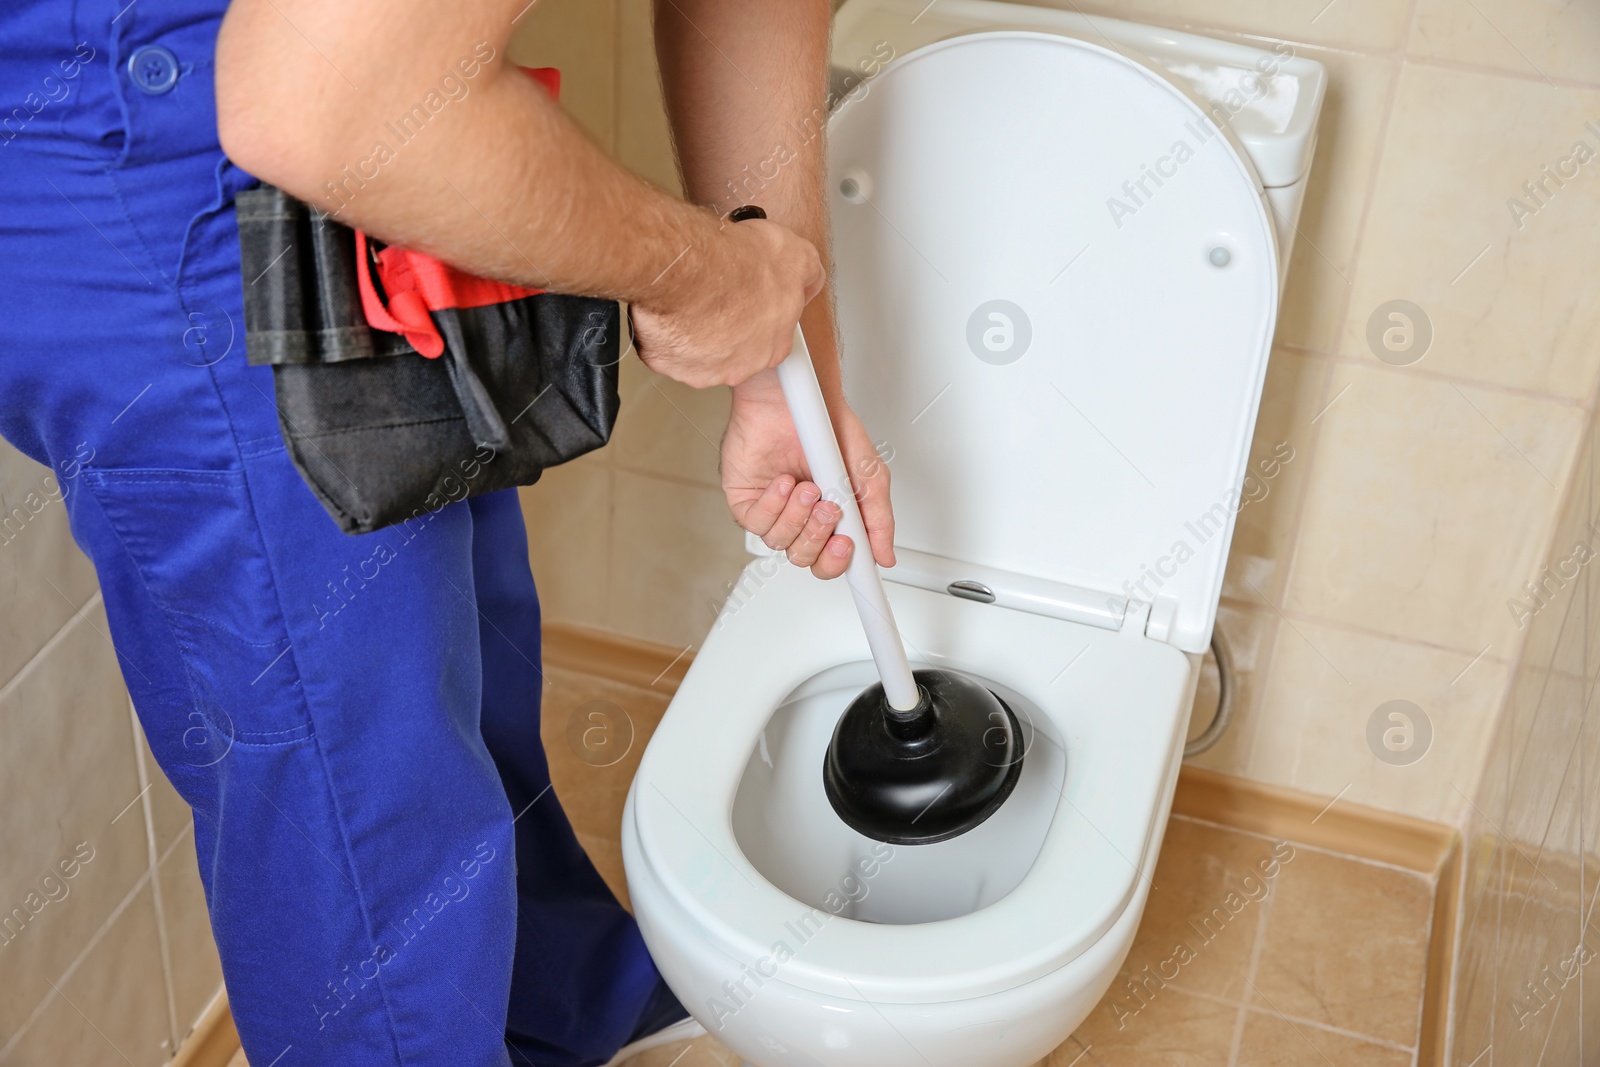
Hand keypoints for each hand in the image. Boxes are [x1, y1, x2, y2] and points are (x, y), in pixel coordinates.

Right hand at [630, 217, 824, 388]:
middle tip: (716, 293)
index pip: (769, 338)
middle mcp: (742, 364)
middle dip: (725, 324)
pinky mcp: (667, 361)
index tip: (746, 297)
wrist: (690, 269)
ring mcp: (703, 366)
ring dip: (693, 328)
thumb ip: (805, 273)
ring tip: (690, 296)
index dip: (756, 313)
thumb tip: (808, 277)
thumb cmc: (738, 263)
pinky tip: (669, 306)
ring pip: (697, 349)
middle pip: (734, 348)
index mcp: (774, 345)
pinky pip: (664, 347)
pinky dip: (664, 329)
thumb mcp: (794, 254)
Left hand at [721, 369, 894, 578]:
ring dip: (799, 516)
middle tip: (831, 510)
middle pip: (807, 559)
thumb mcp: (868, 475)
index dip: (843, 565)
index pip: (833, 559)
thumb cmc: (827, 427)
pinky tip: (784, 482)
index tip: (858, 570)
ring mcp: (774, 510)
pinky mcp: (747, 500)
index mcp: (830, 517)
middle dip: (820, 538)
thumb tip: (884, 555)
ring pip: (782, 543)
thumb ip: (878, 518)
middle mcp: (801, 517)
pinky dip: (774, 505)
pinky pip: (758, 523)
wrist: (794, 397)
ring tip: (808, 486)